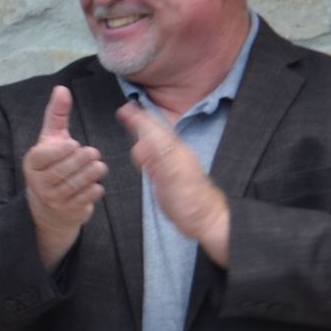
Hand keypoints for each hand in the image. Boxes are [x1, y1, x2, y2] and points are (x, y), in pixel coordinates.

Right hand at [22, 87, 104, 271]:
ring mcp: (53, 199)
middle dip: (82, 160)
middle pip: (64, 169)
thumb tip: (61, 88)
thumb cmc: (53, 164)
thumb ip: (57, 115)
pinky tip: (96, 184)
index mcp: (33, 163)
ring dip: (92, 174)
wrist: (48, 206)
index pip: (45, 155)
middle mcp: (39, 182)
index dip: (61, 150)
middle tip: (94, 153)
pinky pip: (84, 199)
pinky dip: (94, 190)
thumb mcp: (51, 139)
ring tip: (99, 167)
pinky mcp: (68, 211)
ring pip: (76, 184)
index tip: (74, 144)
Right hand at [119, 105, 230, 263]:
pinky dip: (146, 152)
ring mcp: (172, 166)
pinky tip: (143, 155)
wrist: (205, 221)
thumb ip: (158, 157)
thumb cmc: (191, 202)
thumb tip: (141, 142)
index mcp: (174, 151)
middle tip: (125, 113)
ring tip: (131, 126)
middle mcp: (174, 155)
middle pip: (154, 133)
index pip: (153, 128)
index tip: (125, 109)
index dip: (138, 118)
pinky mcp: (169, 178)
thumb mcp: (173, 176)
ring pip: (155, 144)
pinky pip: (155, 159)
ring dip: (142, 133)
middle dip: (139, 121)